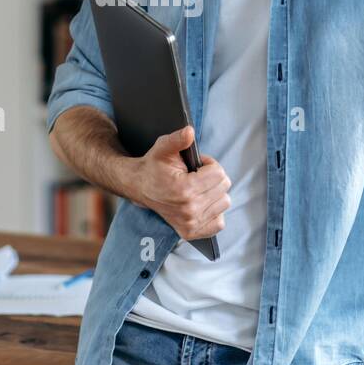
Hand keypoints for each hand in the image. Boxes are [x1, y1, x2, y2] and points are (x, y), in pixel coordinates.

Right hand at [129, 125, 230, 242]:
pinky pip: (219, 222)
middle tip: (195, 176)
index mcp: (185, 190)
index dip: (209, 164)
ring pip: (224, 202)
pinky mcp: (191, 233)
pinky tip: (200, 203)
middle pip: (224, 187)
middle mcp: (189, 210)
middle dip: (212, 177)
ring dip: (214, 193)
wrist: (138, 186)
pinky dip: (213, 212)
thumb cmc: (153, 166)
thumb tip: (190, 131)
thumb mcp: (163, 147)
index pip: (219, 173)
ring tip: (196, 188)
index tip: (196, 165)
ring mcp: (191, 224)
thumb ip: (178, 139)